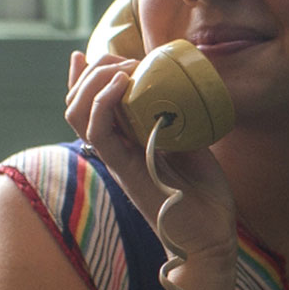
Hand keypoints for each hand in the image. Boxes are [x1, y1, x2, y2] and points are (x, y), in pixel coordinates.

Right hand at [65, 49, 235, 262]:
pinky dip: (103, 102)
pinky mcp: (124, 171)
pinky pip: (99, 133)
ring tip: (122, 68)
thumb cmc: (204, 194)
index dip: (81, 77)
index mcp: (124, 142)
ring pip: (78, 113)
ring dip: (94, 81)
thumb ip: (177, 117)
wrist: (212, 235)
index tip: (94, 53)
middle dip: (92, 70)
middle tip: (124, 60)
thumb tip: (180, 85)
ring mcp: (116, 160)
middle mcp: (113, 149)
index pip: (87, 105)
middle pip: (76, 103)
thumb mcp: (191, 142)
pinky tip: (121, 84)